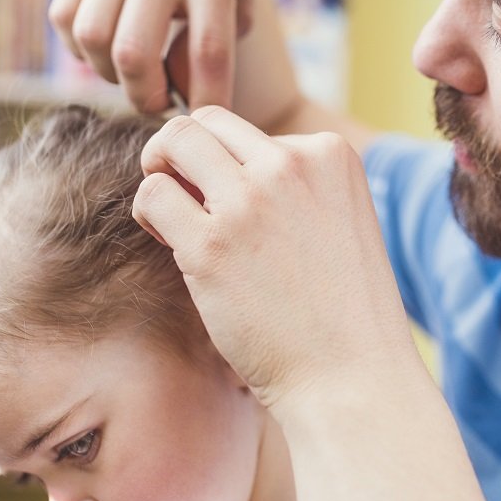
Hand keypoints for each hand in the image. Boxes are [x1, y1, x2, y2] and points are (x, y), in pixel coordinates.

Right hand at [49, 0, 275, 112]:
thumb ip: (221, 45)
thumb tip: (183, 92)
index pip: (208, 51)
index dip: (205, 98)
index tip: (203, 121)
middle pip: (133, 52)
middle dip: (145, 96)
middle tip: (161, 102)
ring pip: (91, 38)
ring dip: (109, 74)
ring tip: (135, 75)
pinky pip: (64, 18)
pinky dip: (81, 49)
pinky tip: (109, 50)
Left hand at [131, 106, 414, 409]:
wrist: (351, 377)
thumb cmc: (339, 308)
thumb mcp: (335, 218)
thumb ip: (290, 182)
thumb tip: (208, 160)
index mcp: (330, 152)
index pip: (251, 131)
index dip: (231, 167)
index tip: (243, 213)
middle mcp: (291, 164)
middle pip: (205, 122)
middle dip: (183, 152)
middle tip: (183, 195)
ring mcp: (251, 201)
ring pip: (173, 141)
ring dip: (159, 172)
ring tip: (172, 217)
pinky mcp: (211, 244)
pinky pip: (152, 196)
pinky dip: (150, 215)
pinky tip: (172, 245)